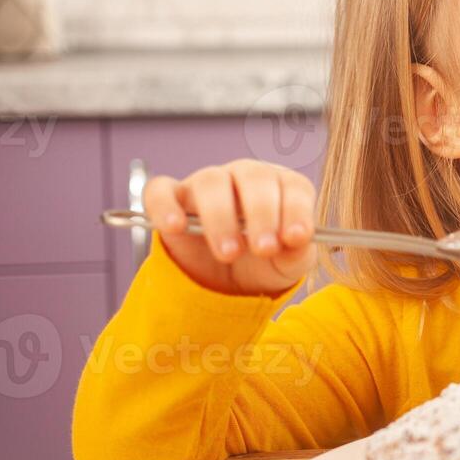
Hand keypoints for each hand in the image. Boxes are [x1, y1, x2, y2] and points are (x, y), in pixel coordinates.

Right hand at [142, 159, 317, 296]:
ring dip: (221, 217)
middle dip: (262, 214)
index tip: (295, 238)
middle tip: (263, 249)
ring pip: (211, 182)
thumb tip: (298, 242)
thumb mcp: (288, 264)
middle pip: (254, 177)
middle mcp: (245, 177)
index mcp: (281, 187)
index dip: (296, 210)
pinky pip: (161, 191)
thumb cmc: (264, 261)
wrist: (226, 282)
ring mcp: (207, 184)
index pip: (293, 186)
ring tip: (229, 253)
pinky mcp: (171, 198)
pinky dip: (166, 206)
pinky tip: (176, 227)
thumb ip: (298, 253)